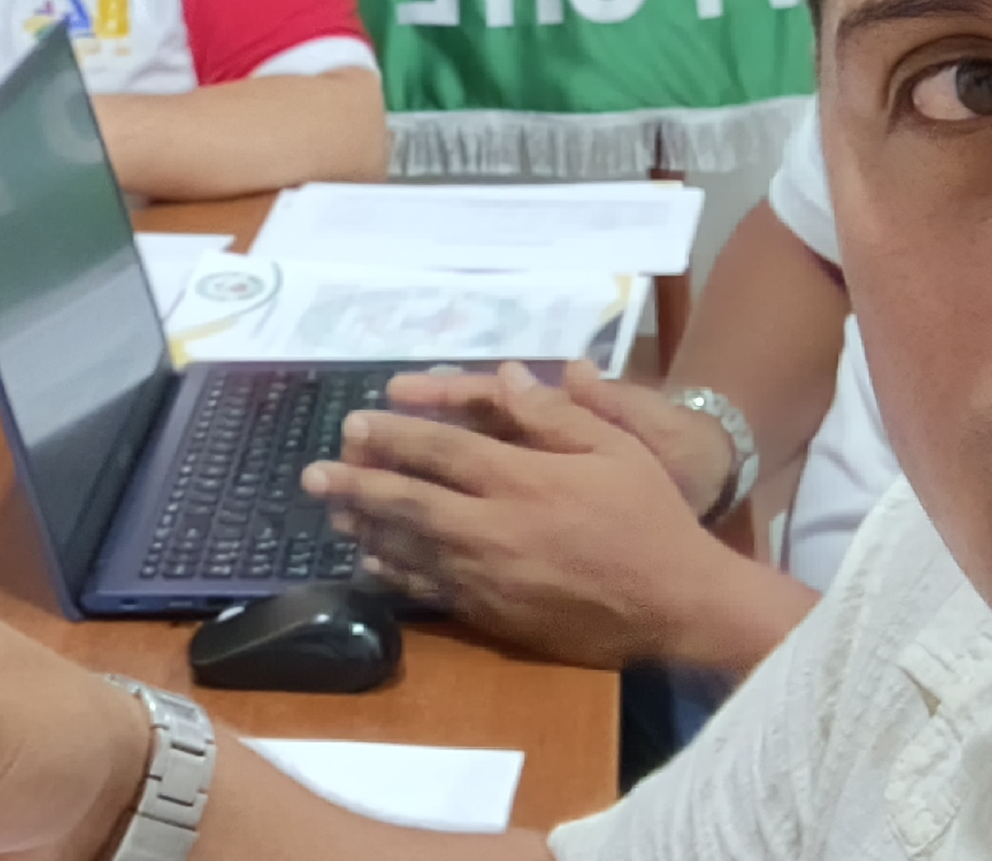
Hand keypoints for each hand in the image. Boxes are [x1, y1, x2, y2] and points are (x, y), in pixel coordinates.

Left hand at [302, 364, 767, 671]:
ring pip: (411, 548)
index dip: (393, 434)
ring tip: (330, 510)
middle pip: (410, 501)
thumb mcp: (616, 448)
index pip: (442, 450)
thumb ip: (556, 414)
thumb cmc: (651, 516)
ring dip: (366, 526)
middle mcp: (496, 528)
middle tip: (313, 472)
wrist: (678, 604)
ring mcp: (490, 578)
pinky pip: (432, 590)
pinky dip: (396, 573)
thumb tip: (507, 376)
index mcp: (524, 479)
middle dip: (358, 483)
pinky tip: (372, 560)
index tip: (354, 422)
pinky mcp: (495, 615)